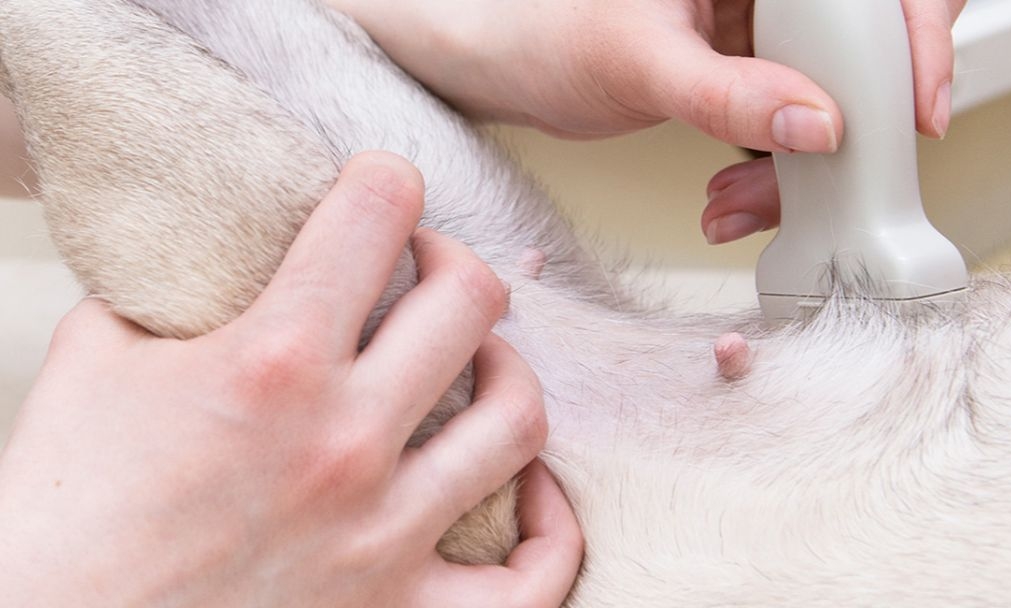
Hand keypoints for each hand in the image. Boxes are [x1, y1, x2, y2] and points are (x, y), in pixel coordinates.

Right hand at [0, 152, 582, 606]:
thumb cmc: (64, 511)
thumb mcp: (94, 364)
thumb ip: (169, 291)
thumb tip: (218, 256)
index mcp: (273, 362)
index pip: (374, 216)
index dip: (386, 179)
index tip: (382, 187)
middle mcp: (345, 441)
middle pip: (472, 300)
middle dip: (454, 263)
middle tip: (428, 269)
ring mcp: (384, 533)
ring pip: (518, 420)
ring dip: (509, 371)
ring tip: (481, 363)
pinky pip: (529, 579)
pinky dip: (551, 531)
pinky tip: (534, 489)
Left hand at [325, 0, 964, 242]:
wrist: (504, 65)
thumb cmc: (545, 30)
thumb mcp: (638, 62)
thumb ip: (728, 93)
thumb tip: (818, 125)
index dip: (917, 40)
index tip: (914, 113)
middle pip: (872, 50)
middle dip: (852, 128)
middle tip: (816, 176)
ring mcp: (768, 32)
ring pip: (839, 101)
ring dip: (805, 170)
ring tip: (739, 202)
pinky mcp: (754, 73)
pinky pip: (798, 127)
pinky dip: (776, 176)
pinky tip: (732, 198)